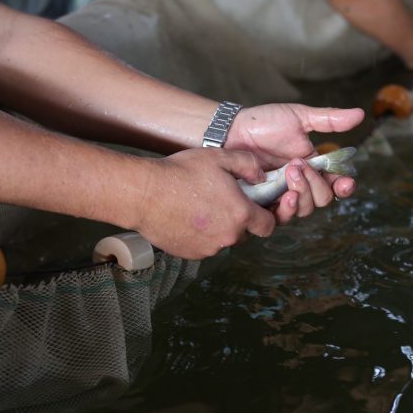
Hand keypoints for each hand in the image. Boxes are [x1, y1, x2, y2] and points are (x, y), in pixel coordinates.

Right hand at [134, 148, 274, 258]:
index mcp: (240, 214)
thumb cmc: (180, 173)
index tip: (255, 207)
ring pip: (223, 240)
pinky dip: (200, 235)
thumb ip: (248, 165)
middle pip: (245, 234)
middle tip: (221, 201)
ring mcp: (208, 249)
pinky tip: (187, 217)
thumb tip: (261, 177)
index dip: (265, 215)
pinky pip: (204, 246)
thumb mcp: (219, 157)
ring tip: (200, 207)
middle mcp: (228, 236)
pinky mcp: (191, 254)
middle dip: (239, 220)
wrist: (144, 194)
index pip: (269, 225)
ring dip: (219, 228)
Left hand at [225, 103, 361, 215]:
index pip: (336, 184)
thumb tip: (361, 114)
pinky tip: (283, 194)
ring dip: (302, 193)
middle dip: (316, 184)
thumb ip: (329, 120)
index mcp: (313, 166)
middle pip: (323, 199)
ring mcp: (282, 195)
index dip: (344, 187)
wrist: (232, 130)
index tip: (345, 182)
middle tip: (297, 164)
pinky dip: (287, 208)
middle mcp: (300, 184)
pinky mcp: (265, 203)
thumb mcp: (298, 117)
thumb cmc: (263, 123)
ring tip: (289, 172)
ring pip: (305, 209)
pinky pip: (281, 217)